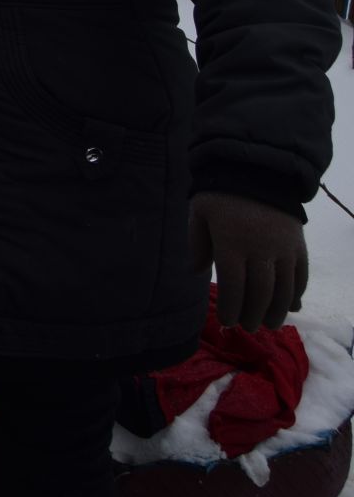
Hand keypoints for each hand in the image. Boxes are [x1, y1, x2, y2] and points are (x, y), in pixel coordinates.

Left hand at [188, 191, 306, 331]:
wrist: (257, 169)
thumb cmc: (219, 193)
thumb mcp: (198, 213)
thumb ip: (196, 244)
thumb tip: (196, 273)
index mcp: (231, 243)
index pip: (234, 287)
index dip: (231, 308)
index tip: (227, 321)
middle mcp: (261, 249)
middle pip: (260, 293)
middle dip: (253, 315)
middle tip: (248, 327)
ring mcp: (284, 248)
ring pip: (284, 289)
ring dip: (277, 311)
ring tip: (268, 324)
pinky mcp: (299, 244)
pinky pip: (301, 275)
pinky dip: (296, 293)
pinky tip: (290, 305)